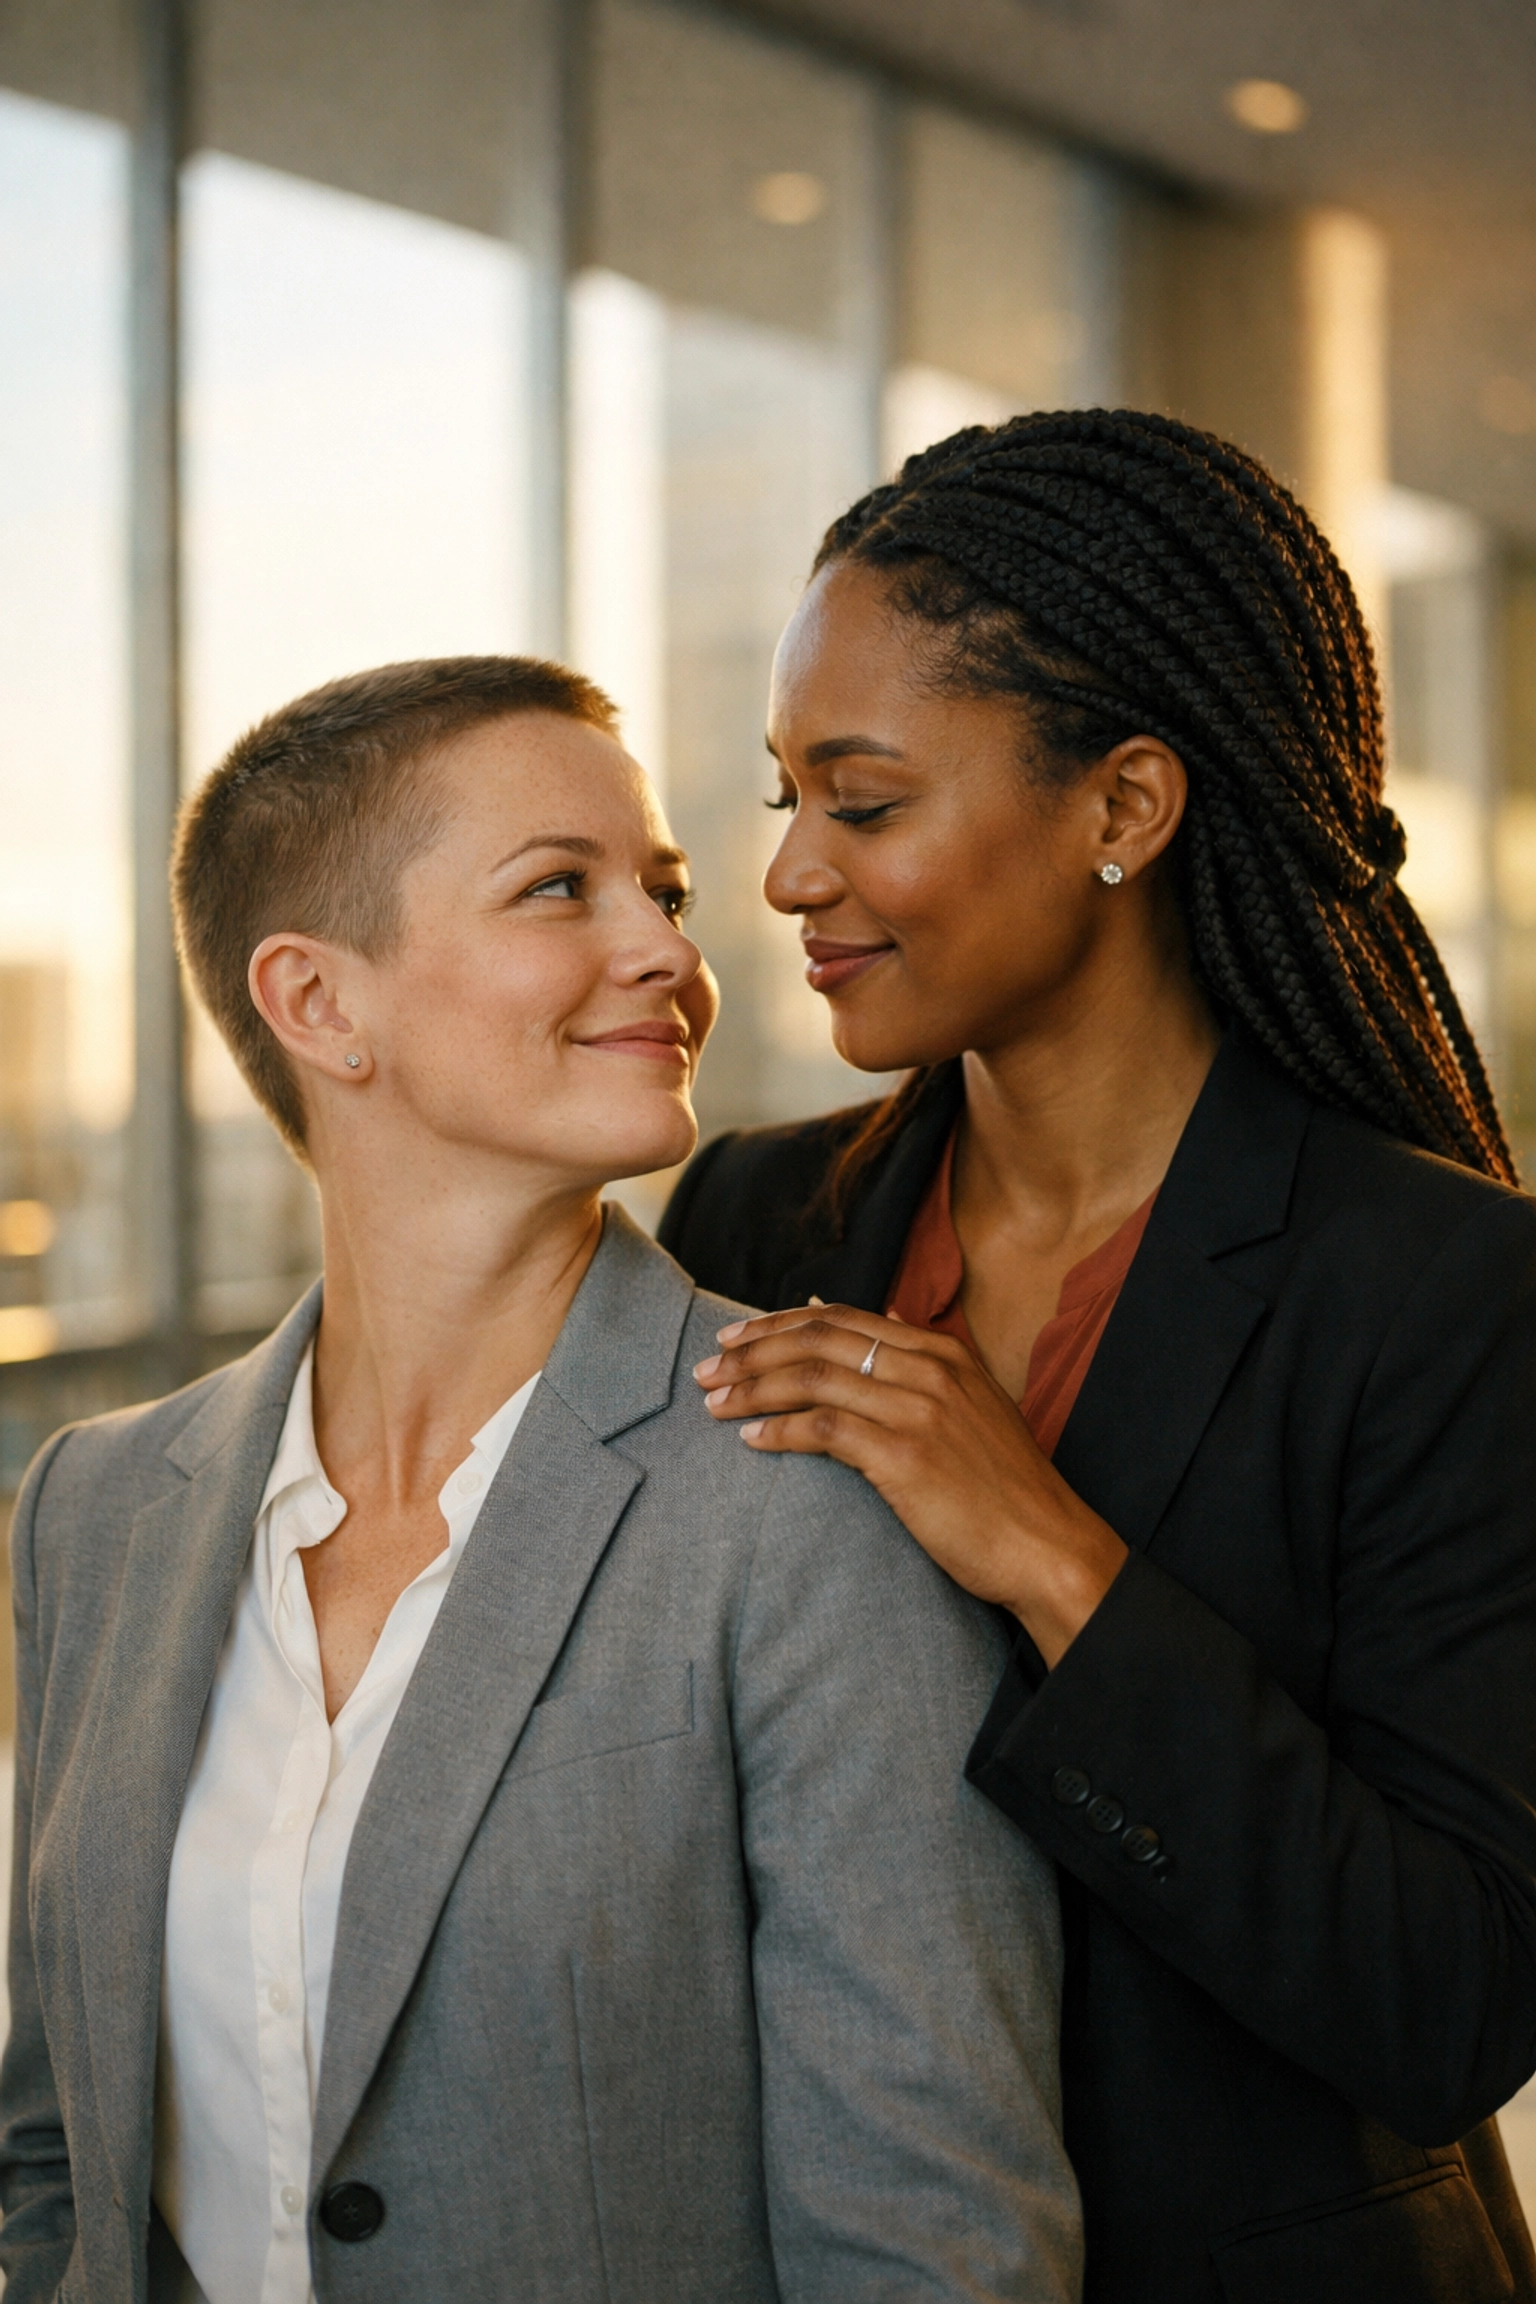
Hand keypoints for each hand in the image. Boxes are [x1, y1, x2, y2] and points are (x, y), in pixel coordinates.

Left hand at [694, 1304, 1128, 1667]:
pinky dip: (778, 1431)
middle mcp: (928, 1369)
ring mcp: (917, 1410)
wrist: (1046, 1545)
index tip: (735, 1335)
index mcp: (942, 1351)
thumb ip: (920, 1361)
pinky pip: (823, 1429)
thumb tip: (873, 1318)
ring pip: (811, 1379)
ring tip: (714, 1403)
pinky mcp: (905, 1456)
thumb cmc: (1002, 1487)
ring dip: (753, 1388)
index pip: (840, 1319)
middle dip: (752, 1350)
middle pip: (816, 1341)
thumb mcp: (972, 1404)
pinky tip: (750, 1441)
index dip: (778, 1323)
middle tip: (707, 1367)